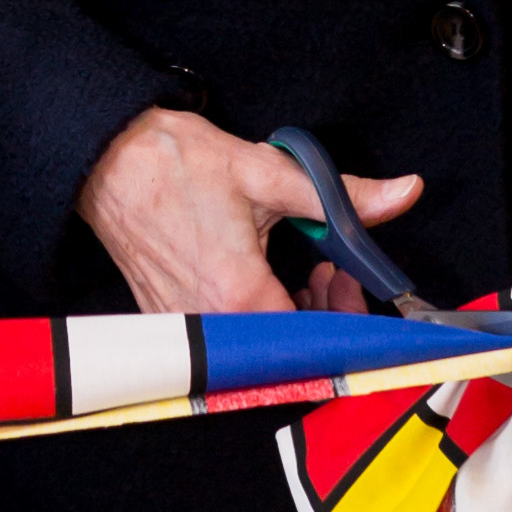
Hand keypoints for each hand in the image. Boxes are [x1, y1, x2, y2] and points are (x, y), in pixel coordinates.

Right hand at [76, 106, 420, 319]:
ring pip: (258, 348)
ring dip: (291, 317)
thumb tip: (404, 193)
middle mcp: (209, 323)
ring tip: (301, 275)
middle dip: (323, 317)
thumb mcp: (269, 172)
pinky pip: (227, 339)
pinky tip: (263, 283)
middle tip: (332, 273)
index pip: (313, 340)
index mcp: (238, 293)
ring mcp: (185, 327)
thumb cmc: (176, 165)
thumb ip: (342, 195)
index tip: (349, 284)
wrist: (107, 161)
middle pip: (288, 351)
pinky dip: (256, 317)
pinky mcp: (170, 322)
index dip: (345, 320)